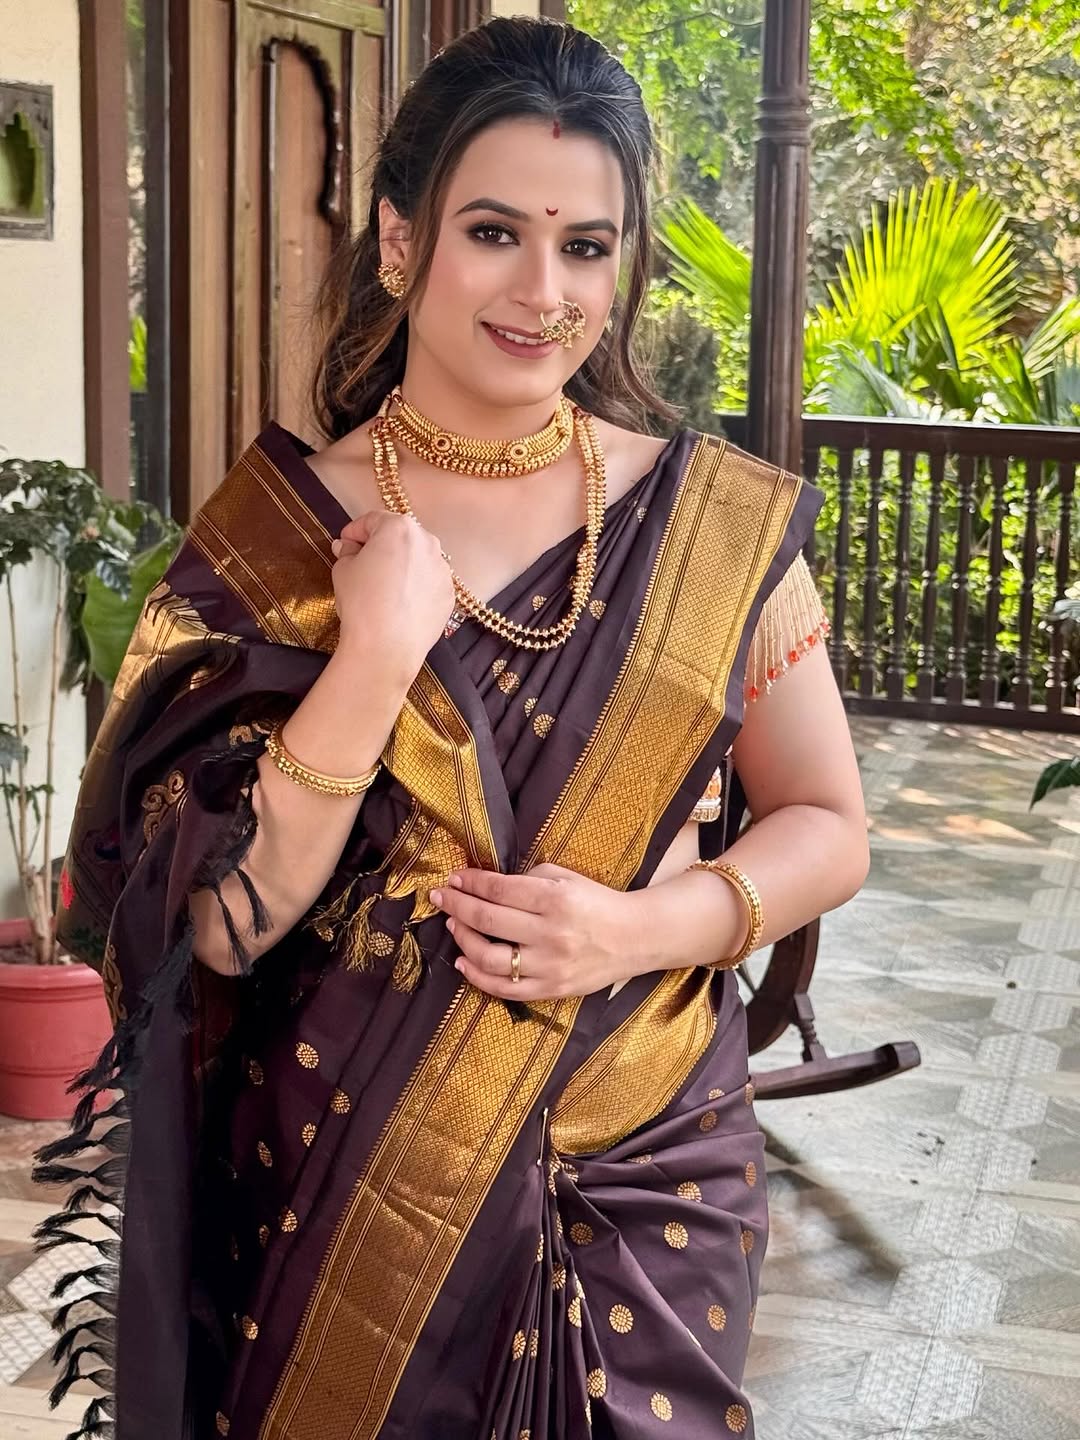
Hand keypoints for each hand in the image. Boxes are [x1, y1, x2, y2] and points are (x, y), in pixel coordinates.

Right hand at [331, 511, 454, 683]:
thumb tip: (347, 547)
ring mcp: (442, 569)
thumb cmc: (362, 602)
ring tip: (382, 587)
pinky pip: (428, 583)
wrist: (387, 646)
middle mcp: (428, 543)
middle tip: (362, 562)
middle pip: (399, 536)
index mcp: (400, 528)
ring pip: (417, 560)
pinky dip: (415, 587)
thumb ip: (347, 552)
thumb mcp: (343, 570)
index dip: (354, 531)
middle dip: (380, 546)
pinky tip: (399, 603)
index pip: (373, 520)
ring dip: (400, 566)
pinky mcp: (448, 594)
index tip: (345, 544)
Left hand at [429, 863, 644, 1000]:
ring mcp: (550, 965)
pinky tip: (464, 962)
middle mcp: (550, 933)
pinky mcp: (551, 989)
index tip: (454, 878)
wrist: (635, 937)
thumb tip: (488, 885)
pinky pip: (504, 988)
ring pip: (489, 958)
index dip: (470, 883)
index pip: (498, 890)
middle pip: (487, 920)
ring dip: (463, 939)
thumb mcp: (566, 878)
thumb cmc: (597, 902)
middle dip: (457, 905)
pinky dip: (477, 976)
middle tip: (440, 897)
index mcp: (555, 899)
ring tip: (454, 925)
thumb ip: (528, 878)